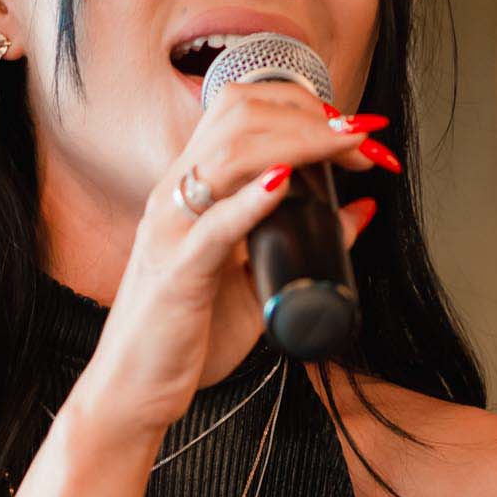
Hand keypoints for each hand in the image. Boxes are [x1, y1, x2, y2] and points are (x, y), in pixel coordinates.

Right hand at [72, 82, 386, 445]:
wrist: (133, 391)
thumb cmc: (184, 335)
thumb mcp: (251, 281)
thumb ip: (296, 241)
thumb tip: (358, 209)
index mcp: (188, 192)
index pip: (241, 112)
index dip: (303, 106)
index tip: (353, 130)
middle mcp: (174, 199)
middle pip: (240, 116)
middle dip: (311, 118)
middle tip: (364, 140)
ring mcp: (171, 233)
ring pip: (230, 156)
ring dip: (298, 143)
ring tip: (343, 149)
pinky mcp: (176, 275)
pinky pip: (213, 228)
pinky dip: (251, 201)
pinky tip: (283, 183)